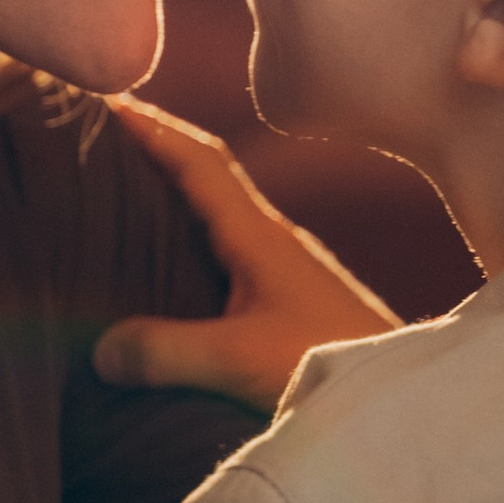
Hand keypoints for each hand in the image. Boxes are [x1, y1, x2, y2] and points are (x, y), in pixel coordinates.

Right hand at [92, 100, 401, 412]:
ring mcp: (284, 274)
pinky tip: (167, 276)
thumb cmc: (332, 365)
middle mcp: (273, 243)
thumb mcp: (238, 360)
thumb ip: (165, 351)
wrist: (406, 401)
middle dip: (153, 153)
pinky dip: (187, 247)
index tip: (106, 101)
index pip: (200, 162)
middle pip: (206, 180)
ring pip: (216, 220)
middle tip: (97, 140)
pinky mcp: (289, 307)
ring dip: (171, 201)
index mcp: (261, 236)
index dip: (152, 128)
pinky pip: (225, 259)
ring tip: (116, 200)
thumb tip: (100, 349)